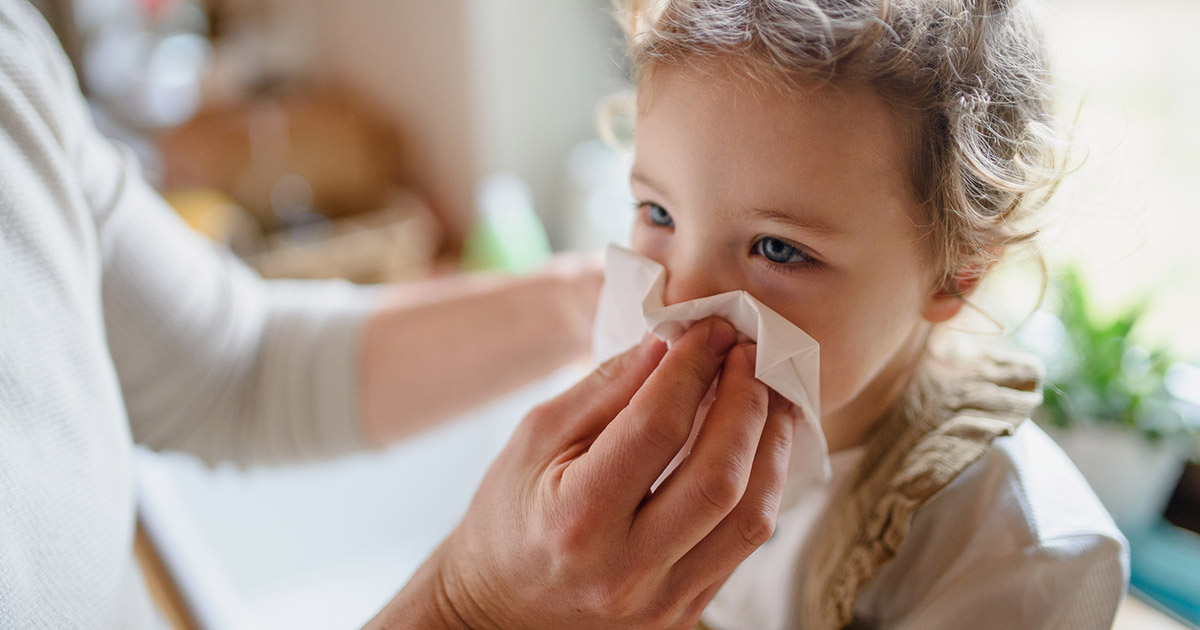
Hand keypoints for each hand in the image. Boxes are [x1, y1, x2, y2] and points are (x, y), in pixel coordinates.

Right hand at [367, 318, 795, 629]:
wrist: (500, 610)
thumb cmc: (508, 516)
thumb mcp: (535, 439)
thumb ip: (605, 389)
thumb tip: (669, 344)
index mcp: (577, 520)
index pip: (657, 428)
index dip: (692, 369)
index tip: (711, 331)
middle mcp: (626, 569)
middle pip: (719, 477)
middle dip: (747, 402)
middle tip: (749, 354)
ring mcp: (663, 601)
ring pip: (752, 516)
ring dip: (770, 443)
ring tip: (768, 393)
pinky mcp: (686, 612)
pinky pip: (745, 543)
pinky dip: (761, 483)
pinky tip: (757, 442)